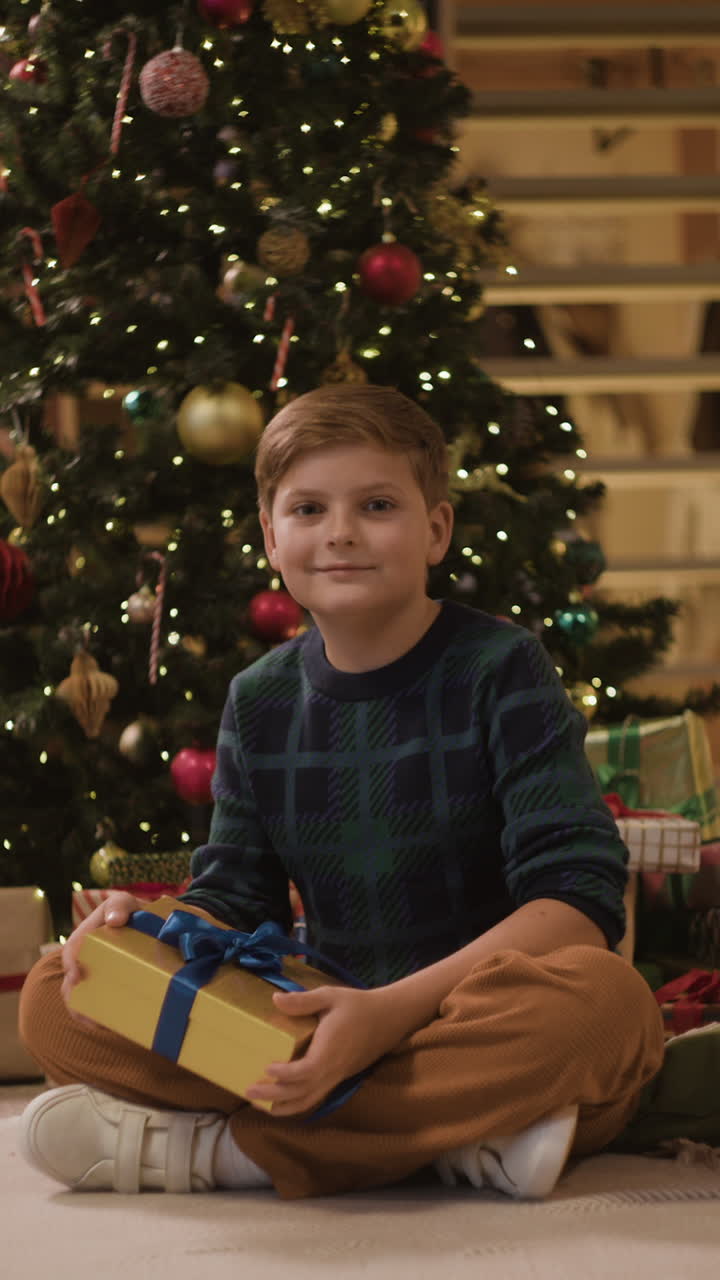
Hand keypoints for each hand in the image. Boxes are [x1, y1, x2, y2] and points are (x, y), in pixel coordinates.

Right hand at [61, 891, 143, 1018]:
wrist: (156, 927)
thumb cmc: (135, 914)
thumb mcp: (125, 903)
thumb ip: (119, 905)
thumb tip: (114, 920)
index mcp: (85, 938)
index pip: (72, 952)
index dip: (71, 964)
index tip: (77, 976)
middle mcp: (85, 960)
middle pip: (71, 983)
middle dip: (75, 999)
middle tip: (88, 1014)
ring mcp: (96, 977)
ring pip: (80, 999)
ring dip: (83, 1013)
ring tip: (97, 1024)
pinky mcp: (108, 990)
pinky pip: (96, 1008)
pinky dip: (97, 1019)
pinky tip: (106, 1026)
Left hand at [245, 984, 402, 1116]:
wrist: (388, 1018)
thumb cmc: (357, 1005)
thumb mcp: (331, 996)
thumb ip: (303, 1000)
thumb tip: (275, 999)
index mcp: (330, 1050)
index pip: (306, 1071)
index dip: (285, 1075)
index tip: (267, 1068)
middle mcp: (333, 1070)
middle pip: (302, 1092)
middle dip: (274, 1095)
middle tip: (248, 1091)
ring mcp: (337, 1077)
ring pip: (309, 1101)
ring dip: (284, 1106)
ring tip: (261, 1105)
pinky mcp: (339, 1078)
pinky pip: (316, 1097)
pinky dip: (298, 1104)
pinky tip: (284, 1101)